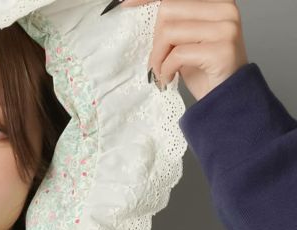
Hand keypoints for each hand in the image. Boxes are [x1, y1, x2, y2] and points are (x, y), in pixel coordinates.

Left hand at [109, 0, 248, 99]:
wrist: (225, 99)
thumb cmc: (203, 70)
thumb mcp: (185, 40)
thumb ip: (173, 22)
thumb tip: (137, 8)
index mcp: (216, 1)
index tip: (125, 3)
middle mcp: (225, 8)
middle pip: (168, 9)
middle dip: (155, 38)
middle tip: (156, 61)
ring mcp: (225, 28)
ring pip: (169, 32)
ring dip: (157, 57)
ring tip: (161, 72)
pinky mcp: (221, 50)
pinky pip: (178, 54)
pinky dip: (166, 69)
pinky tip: (169, 78)